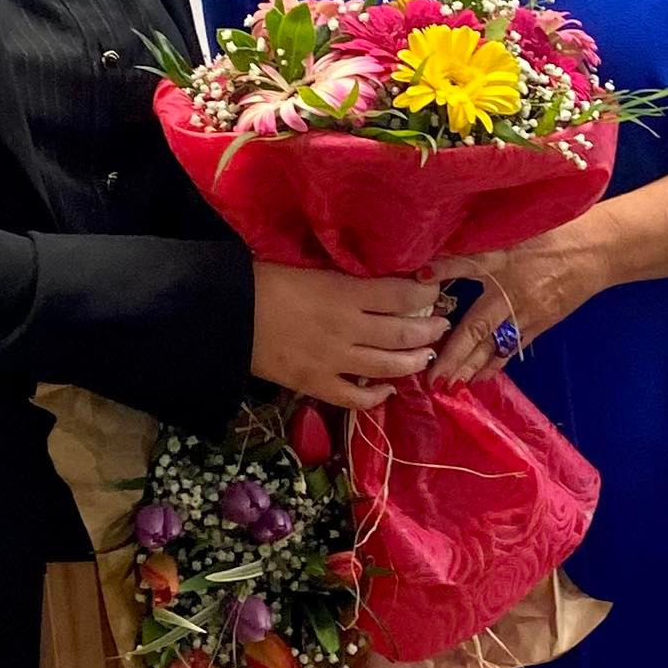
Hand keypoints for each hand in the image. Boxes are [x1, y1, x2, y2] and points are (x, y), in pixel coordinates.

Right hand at [251, 260, 448, 411]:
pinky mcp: (316, 385)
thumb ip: (344, 280)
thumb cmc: (263, 281)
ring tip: (426, 355)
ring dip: (413, 360)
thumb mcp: (310, 269)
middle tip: (441, 324)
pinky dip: (377, 396)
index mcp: (344, 292)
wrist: (226, 314)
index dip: (423, 293)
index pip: (399, 294)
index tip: (433, 290)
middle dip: (429, 328)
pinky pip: (356, 398)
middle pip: (402, 331)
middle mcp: (347, 328)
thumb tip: (375, 282)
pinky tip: (388, 389)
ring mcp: (333, 361)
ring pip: (388, 366)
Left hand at [422, 219, 610, 385]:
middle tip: (434, 376)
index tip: (420, 277)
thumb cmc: (550, 237)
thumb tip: (433, 257)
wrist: (594, 252)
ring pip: (494, 345)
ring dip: (471, 366)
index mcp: (503, 259)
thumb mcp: (512, 231)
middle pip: (478, 326)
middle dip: (455, 354)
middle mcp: (512, 291)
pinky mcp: (540, 324)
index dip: (444, 268)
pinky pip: (511, 348)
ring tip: (450, 385)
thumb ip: (476, 245)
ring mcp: (527, 313)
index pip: (468, 262)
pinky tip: (478, 377)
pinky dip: (494, 364)